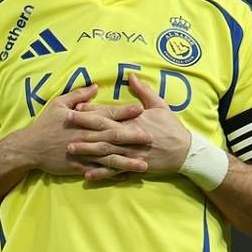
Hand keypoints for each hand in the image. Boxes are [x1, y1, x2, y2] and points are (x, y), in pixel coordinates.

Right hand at [9, 84, 149, 177]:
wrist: (29, 148)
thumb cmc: (45, 124)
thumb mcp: (58, 104)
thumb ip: (78, 94)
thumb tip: (95, 86)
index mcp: (83, 120)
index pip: (107, 114)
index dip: (124, 112)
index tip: (140, 110)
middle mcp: (86, 136)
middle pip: (112, 137)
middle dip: (132, 137)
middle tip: (150, 138)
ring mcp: (83, 153)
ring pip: (109, 157)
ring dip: (127, 161)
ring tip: (144, 165)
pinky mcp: (79, 167)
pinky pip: (98, 171)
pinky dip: (112, 174)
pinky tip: (126, 177)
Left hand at [66, 74, 189, 180]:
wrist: (185, 151)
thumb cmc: (172, 127)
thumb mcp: (160, 105)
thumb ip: (143, 91)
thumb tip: (131, 75)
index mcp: (134, 120)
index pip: (109, 113)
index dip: (92, 110)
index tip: (76, 107)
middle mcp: (130, 136)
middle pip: (103, 130)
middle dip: (83, 126)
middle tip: (65, 123)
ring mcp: (131, 153)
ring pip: (105, 151)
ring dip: (87, 150)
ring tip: (70, 148)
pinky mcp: (134, 167)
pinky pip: (115, 171)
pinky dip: (102, 173)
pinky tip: (87, 175)